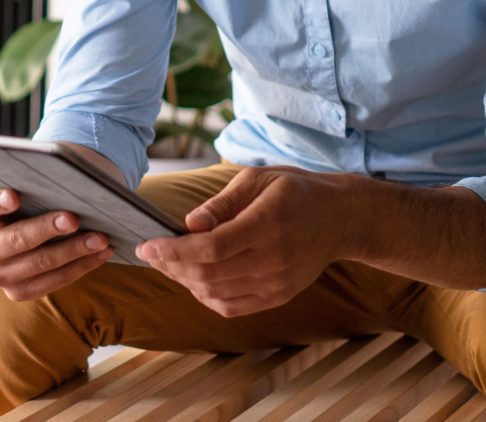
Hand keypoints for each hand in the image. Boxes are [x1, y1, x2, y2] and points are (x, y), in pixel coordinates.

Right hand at [0, 189, 113, 300]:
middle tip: (73, 218)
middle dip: (46, 228)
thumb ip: (32, 182)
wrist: (26, 224)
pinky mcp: (18, 291)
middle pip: (14, 240)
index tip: (15, 196)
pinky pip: (53, 281)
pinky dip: (81, 266)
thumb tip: (65, 177)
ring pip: (40, 264)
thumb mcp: (23, 186)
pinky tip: (102, 252)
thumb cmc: (28, 195)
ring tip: (101, 237)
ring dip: (74, 250)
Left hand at [135, 166, 344, 317]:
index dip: (174, 251)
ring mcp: (277, 283)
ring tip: (166, 263)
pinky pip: (232, 306)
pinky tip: (192, 278)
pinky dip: (205, 296)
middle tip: (149, 253)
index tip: (146, 245)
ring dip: (184, 281)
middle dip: (171, 266)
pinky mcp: (278, 296)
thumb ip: (221, 203)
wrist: (339, 218)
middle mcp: (273, 260)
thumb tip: (189, 224)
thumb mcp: (257, 179)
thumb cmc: (293, 190)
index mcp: (267, 224)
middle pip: (209, 275)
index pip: (211, 248)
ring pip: (217, 294)